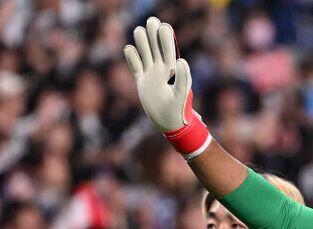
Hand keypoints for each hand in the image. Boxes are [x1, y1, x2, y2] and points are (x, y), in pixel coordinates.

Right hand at [124, 17, 210, 157]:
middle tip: (152, 21)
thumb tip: (181, 60)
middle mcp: (161, 70)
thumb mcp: (181, 95)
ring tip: (139, 30)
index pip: (168, 50)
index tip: (164, 27)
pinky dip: (132, 58)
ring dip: (142, 42)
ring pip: (145, 54)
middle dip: (154, 34)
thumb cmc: (178, 110)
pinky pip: (135, 66)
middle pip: (156, 47)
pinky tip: (129, 49)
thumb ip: (183, 78)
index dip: (166, 38)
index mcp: (172, 70)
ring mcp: (151, 75)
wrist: (168, 123)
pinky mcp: (142, 82)